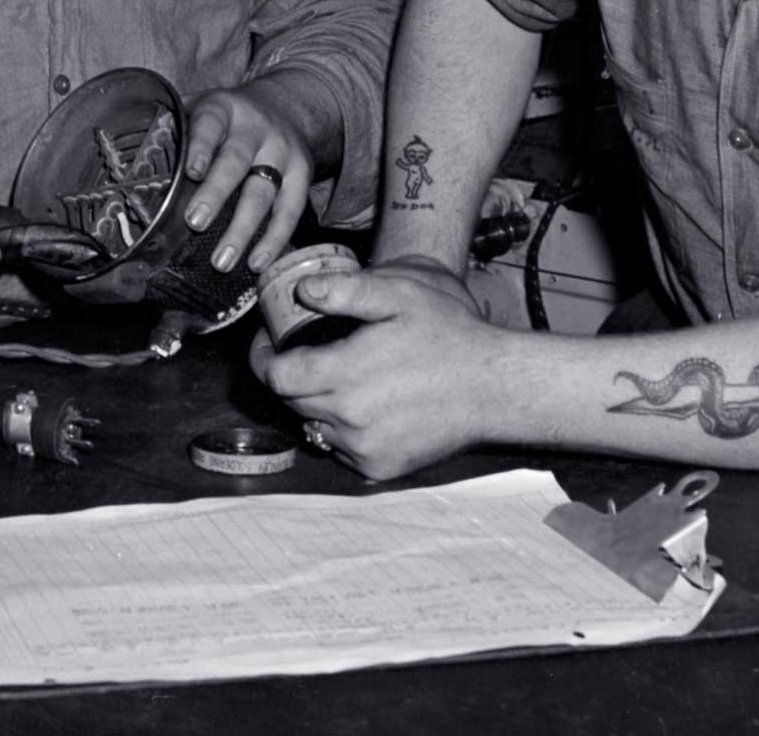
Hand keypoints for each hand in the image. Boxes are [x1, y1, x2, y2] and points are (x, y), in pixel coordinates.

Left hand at [179, 85, 313, 273]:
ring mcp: (283, 151)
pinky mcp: (303, 173)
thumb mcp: (198, 109)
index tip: (191, 171)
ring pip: (264, 192)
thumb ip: (172, 130)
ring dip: (243, 229)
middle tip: (195, 223)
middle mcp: (256, 127)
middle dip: (216, 193)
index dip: (202, 148)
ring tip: (222, 261)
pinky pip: (291, 209)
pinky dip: (275, 239)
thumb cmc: (224, 120)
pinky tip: (257, 263)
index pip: (210, 125)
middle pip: (236, 162)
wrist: (281, 106)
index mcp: (222, 108)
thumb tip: (133, 168)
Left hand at [249, 260, 493, 479]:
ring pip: (314, 425)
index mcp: (345, 375)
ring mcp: (363, 448)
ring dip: (316, 402)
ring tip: (340, 376)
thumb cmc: (449, 336)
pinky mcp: (380, 467)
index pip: (276, 376)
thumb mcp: (401, 294)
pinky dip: (342, 427)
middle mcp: (349, 419)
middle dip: (291, 376)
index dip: (264, 357)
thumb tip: (304, 291)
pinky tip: (365, 404)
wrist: (494, 388)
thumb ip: (347, 290)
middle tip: (308, 352)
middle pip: (292, 400)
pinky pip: (341, 447)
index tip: (270, 342)